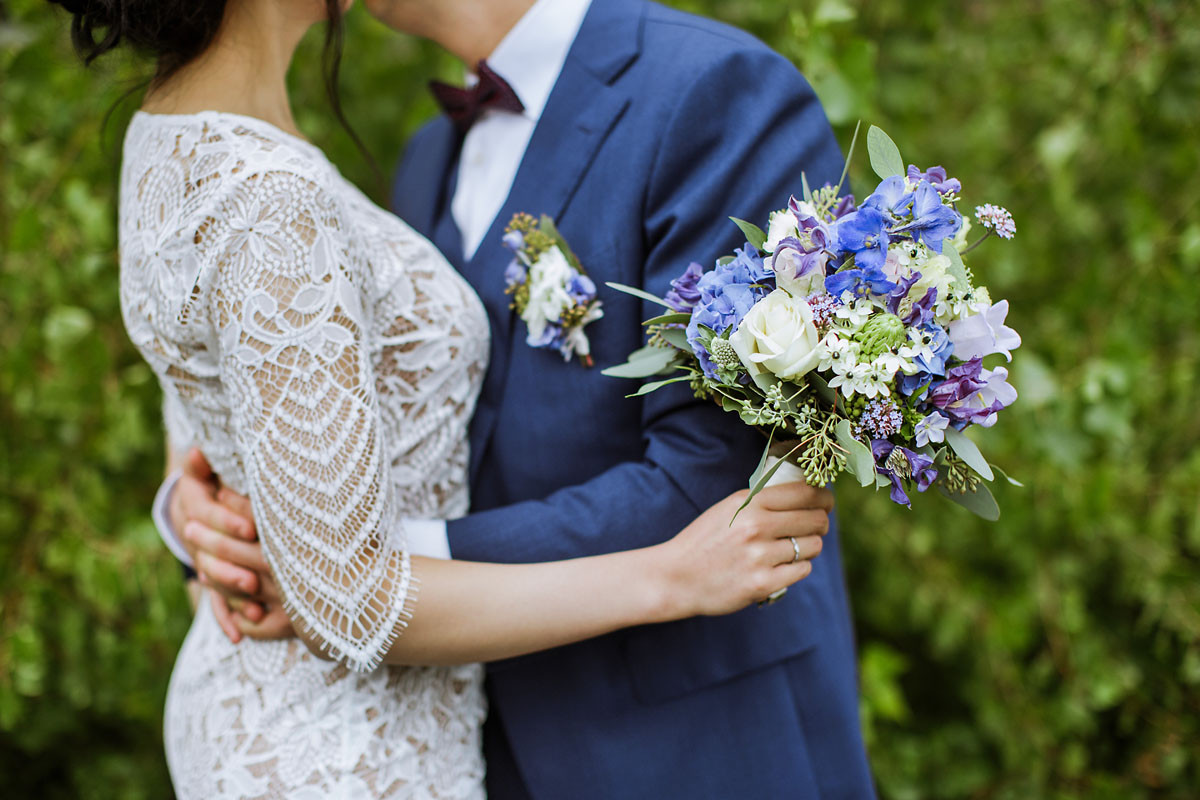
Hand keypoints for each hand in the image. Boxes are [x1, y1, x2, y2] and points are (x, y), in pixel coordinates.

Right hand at [173, 449, 292, 641]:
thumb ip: (208, 462)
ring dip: (232, 597)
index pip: (209, 516)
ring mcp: (206, 561)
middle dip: (233, 568)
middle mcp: (199, 538)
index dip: (229, 521)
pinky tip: (239, 636)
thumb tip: (199, 449)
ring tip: (255, 608)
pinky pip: (217, 603)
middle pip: (211, 556)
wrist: (203, 500)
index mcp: (197, 508)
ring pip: (214, 582)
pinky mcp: (215, 580)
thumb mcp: (214, 469)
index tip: (253, 527)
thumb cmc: (220, 478)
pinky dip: (227, 619)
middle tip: (255, 579)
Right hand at [660, 480, 832, 616]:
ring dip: (810, 546)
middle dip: (821, 521)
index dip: (823, 496)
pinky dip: (798, 567)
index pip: (804, 493)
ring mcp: (760, 557)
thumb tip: (806, 493)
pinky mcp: (762, 584)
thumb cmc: (704, 541)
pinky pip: (802, 570)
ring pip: (812, 546)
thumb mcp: (728, 509)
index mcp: (748, 503)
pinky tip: (784, 565)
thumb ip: (761, 500)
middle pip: (815, 519)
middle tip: (818, 524)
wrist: (676, 577)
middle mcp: (756, 527)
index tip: (826, 500)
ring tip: (797, 547)